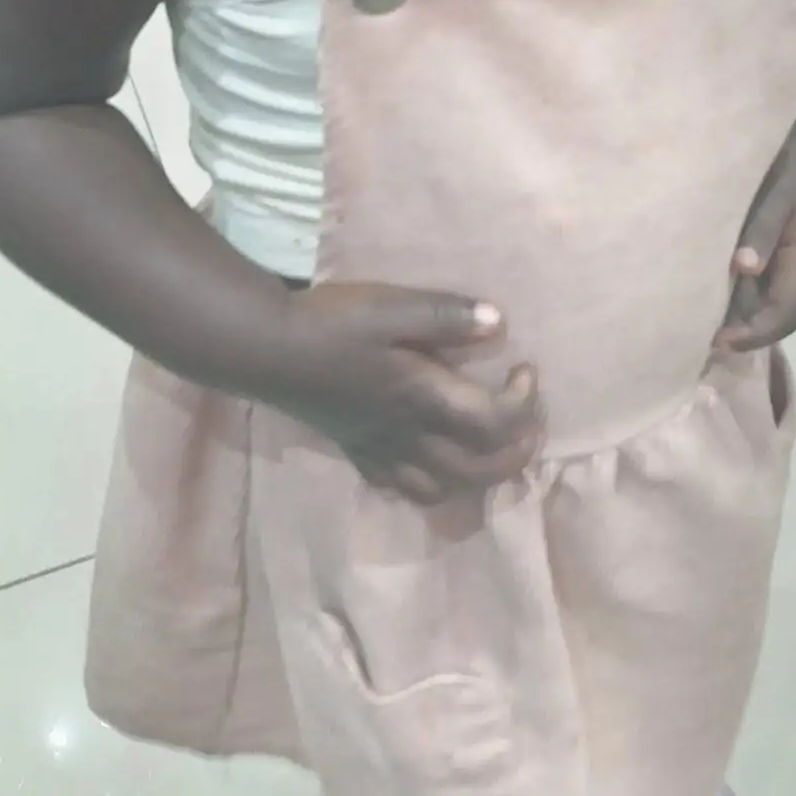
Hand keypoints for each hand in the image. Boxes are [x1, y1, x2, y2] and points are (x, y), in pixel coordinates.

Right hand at [280, 283, 541, 505]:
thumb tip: (498, 322)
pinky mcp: (357, 452)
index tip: (525, 369)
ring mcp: (381, 450)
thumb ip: (445, 315)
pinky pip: (404, 487)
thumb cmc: (331, 323)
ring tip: (490, 443)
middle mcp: (408, 436)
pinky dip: (433, 482)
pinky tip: (433, 455)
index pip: (493, 424)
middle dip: (517, 452)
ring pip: (444, 489)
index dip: (523, 404)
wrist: (266, 349)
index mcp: (422, 399)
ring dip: (480, 475)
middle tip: (529, 419)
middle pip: (479, 471)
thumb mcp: (391, 306)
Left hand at [717, 134, 795, 352]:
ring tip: (702, 313)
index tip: (715, 341)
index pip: (784, 317)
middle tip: (699, 334)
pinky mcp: (793, 245)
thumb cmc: (792, 160)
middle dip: (744, 329)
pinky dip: (747, 288)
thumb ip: (760, 232)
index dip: (752, 335)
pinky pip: (771, 279)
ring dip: (744, 309)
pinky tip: (718, 282)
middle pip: (779, 315)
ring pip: (774, 299)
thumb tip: (743, 270)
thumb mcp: (775, 195)